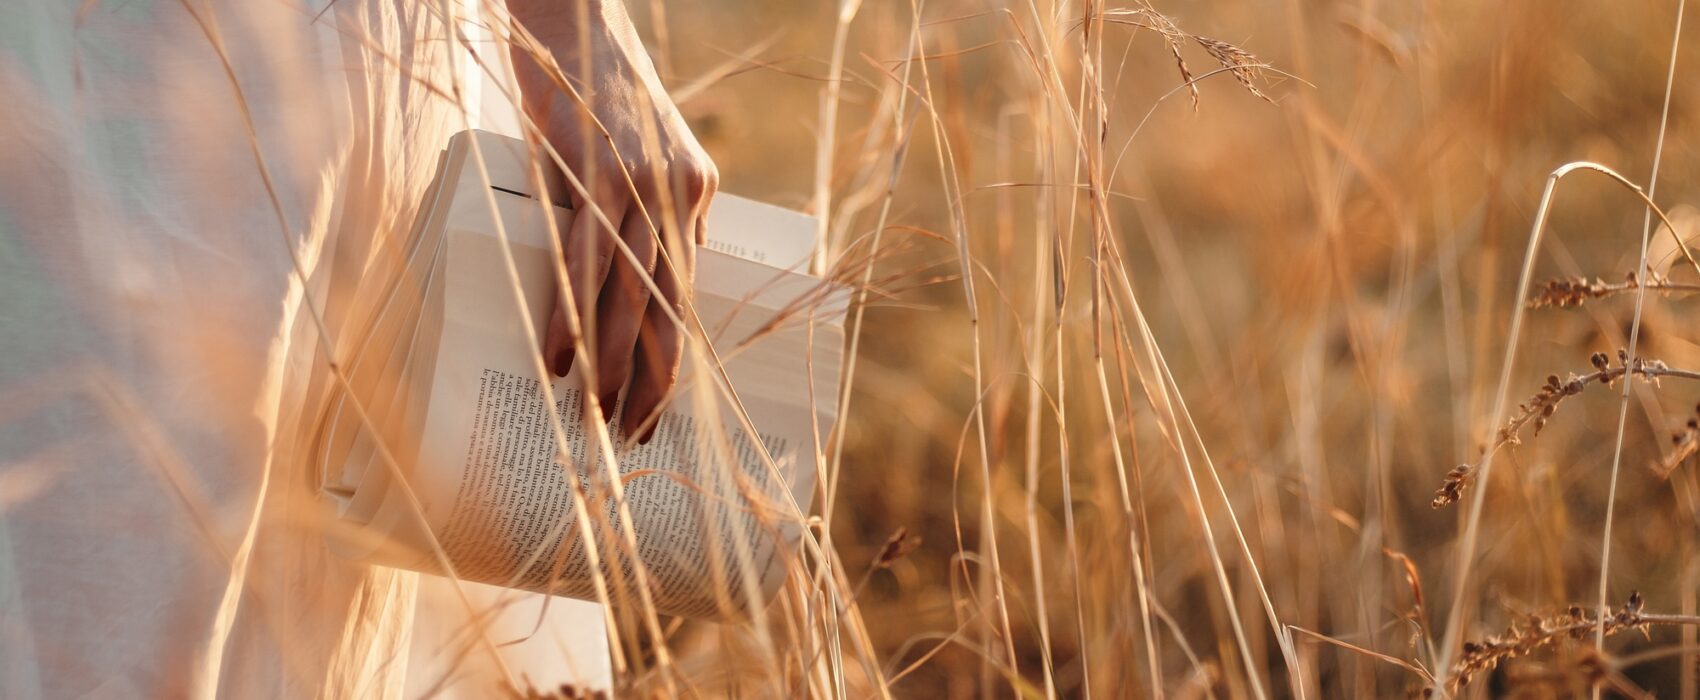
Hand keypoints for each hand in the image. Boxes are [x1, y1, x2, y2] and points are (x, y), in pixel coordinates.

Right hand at [508, 0, 716, 442]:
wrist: (570, 20)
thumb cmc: (590, 92)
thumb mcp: (635, 153)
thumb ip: (642, 211)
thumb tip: (627, 282)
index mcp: (694, 195)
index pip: (685, 297)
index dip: (671, 358)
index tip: (657, 410)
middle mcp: (678, 196)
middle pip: (665, 309)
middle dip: (649, 378)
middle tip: (630, 435)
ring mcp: (638, 186)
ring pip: (627, 295)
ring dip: (610, 361)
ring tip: (593, 414)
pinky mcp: (595, 174)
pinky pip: (586, 260)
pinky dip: (574, 313)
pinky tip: (561, 357)